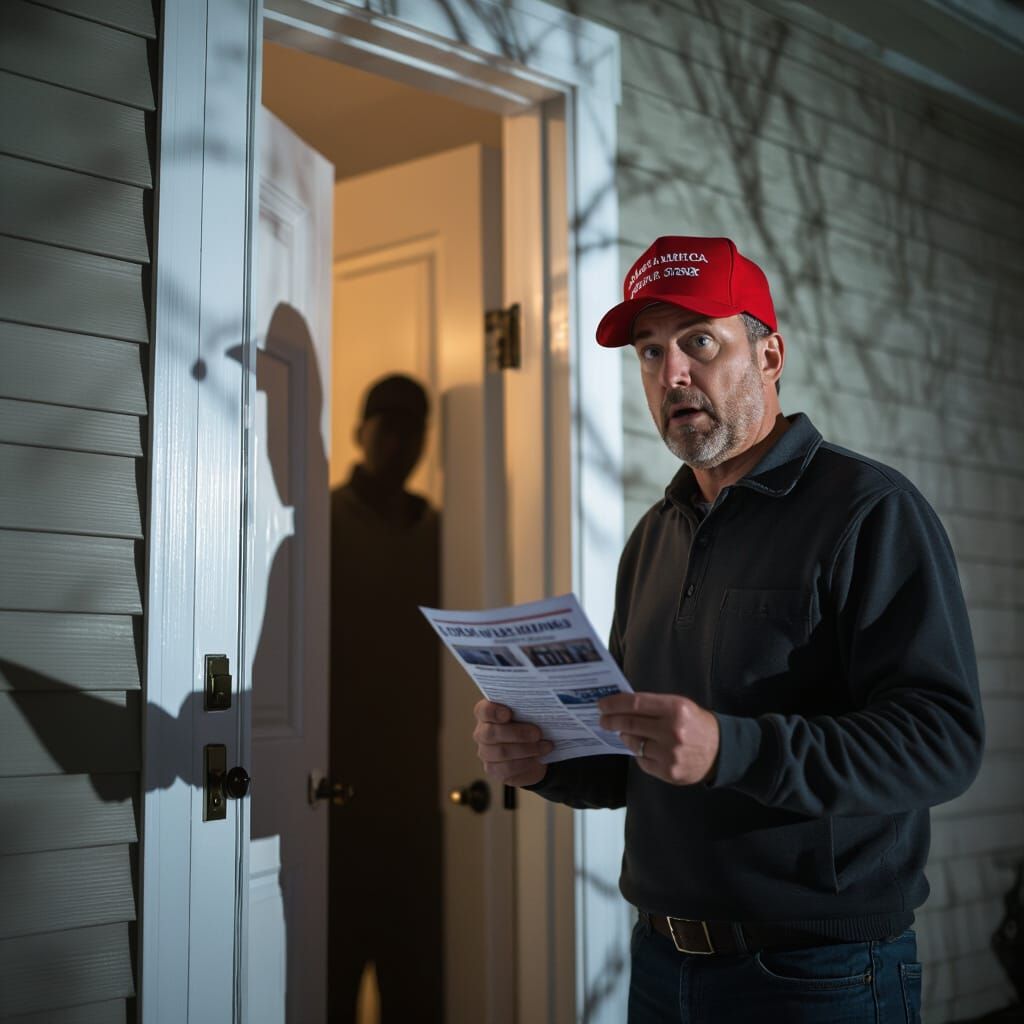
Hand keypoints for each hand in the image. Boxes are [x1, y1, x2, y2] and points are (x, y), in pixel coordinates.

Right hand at [473, 700, 552, 786]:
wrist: (532, 751)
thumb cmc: (527, 725)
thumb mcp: (527, 713)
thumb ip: (526, 708)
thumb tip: (538, 707)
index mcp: (487, 714)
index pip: (483, 710)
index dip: (493, 712)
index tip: (508, 713)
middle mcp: (482, 733)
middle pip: (491, 733)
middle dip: (517, 733)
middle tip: (537, 733)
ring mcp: (485, 753)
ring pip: (501, 752)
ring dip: (527, 749)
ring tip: (545, 746)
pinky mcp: (493, 770)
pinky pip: (507, 768)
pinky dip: (526, 763)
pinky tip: (538, 758)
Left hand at [598, 692, 719, 784]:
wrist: (721, 751)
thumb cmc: (696, 724)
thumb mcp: (679, 706)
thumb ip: (653, 705)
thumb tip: (621, 705)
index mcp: (675, 709)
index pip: (635, 704)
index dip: (614, 704)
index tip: (602, 704)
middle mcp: (672, 731)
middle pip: (630, 723)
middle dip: (611, 721)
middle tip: (602, 719)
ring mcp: (670, 753)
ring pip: (634, 743)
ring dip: (625, 737)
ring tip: (624, 732)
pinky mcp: (669, 772)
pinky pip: (642, 761)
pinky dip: (639, 753)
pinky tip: (644, 748)